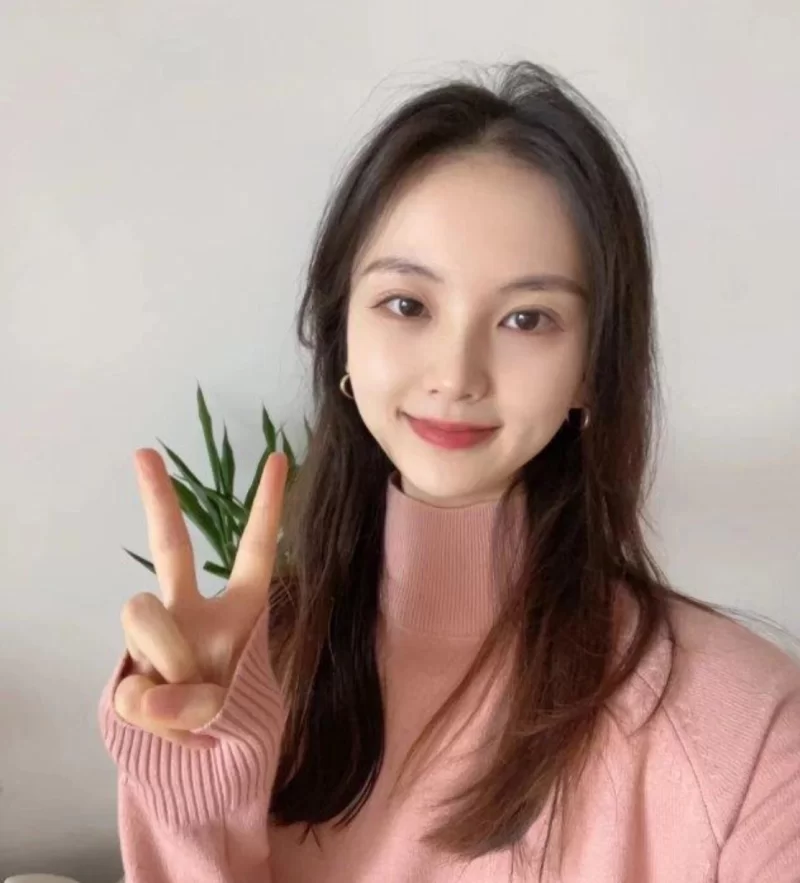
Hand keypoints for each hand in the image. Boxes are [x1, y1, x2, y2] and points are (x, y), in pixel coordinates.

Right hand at [113, 447, 288, 747]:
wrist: (198, 766)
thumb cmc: (230, 722)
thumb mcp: (235, 710)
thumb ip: (196, 702)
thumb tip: (148, 692)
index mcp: (241, 611)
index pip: (255, 551)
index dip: (267, 507)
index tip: (277, 457)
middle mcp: (194, 614)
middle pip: (170, 548)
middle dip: (158, 500)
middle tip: (143, 453)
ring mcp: (156, 639)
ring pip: (144, 616)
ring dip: (168, 661)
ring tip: (189, 705)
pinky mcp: (125, 673)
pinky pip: (132, 682)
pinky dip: (152, 713)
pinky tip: (162, 724)